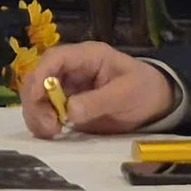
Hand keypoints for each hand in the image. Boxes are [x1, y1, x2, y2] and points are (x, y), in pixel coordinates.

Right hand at [20, 42, 176, 137]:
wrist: (155, 103)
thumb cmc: (144, 90)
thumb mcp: (127, 93)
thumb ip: (99, 101)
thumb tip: (69, 111)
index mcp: (86, 56)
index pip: (54, 58)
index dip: (40, 75)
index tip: (36, 98)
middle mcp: (69, 70)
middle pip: (37, 79)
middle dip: (36, 102)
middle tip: (49, 125)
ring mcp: (64, 88)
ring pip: (35, 97)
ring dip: (36, 115)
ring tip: (51, 132)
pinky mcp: (63, 106)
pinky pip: (43, 112)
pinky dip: (41, 123)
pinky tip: (52, 133)